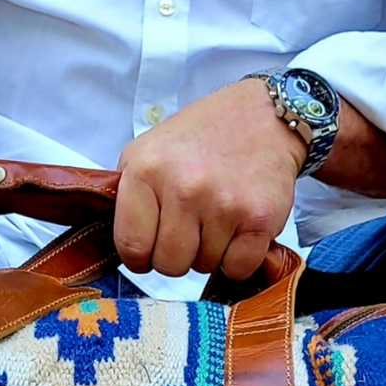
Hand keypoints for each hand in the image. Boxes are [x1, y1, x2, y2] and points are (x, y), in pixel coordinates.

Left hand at [113, 78, 306, 280]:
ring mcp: (223, 204)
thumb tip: (120, 244)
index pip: (131, 246)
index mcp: (147, 169)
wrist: (265, 116)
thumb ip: (130, 193)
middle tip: (190, 230)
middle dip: (178, 256)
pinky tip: (239, 230)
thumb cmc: (204, 136)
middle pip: (168, 265)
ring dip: (210, 252)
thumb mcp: (150, 149)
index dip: (140, 257)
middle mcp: (184, 186)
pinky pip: (237, 268)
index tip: (150, 250)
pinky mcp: (259, 219)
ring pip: (204, 267)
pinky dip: (239, 259)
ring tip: (217, 218)